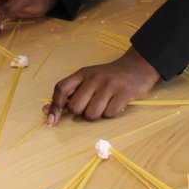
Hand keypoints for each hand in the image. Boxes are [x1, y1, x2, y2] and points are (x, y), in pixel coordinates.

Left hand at [44, 47, 160, 123]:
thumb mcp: (89, 77)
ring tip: (105, 103)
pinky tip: (116, 103)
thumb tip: (54, 110)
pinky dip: (111, 113)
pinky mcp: (124, 93)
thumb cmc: (108, 76)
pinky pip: (109, 114)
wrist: (136, 67)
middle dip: (81, 112)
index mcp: (83, 73)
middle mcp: (94, 78)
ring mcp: (109, 85)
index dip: (54, 106)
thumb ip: (74, 90)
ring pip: (92, 114)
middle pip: (76, 107)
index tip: (52, 121)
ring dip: (97, 114)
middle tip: (92, 105)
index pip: (61, 88)